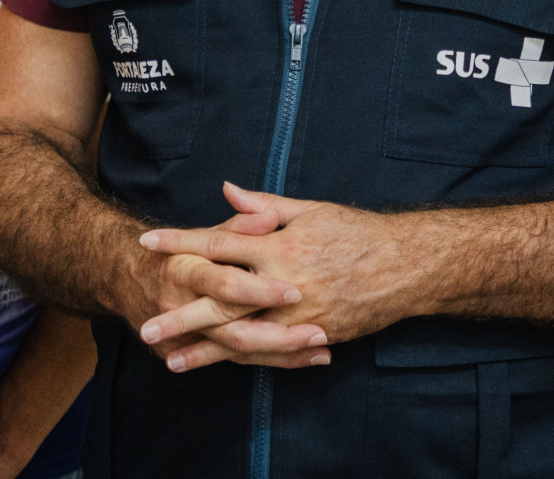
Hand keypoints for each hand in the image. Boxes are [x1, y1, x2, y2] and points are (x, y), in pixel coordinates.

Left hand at [138, 183, 421, 371]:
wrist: (406, 266)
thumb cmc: (356, 231)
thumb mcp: (311, 209)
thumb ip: (263, 204)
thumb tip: (225, 189)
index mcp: (280, 244)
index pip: (219, 242)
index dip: (182, 242)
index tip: (148, 242)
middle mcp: (284, 282)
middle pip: (222, 302)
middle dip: (182, 317)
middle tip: (146, 329)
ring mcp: (299, 315)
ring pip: (243, 337)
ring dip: (206, 351)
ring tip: (172, 360)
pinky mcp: (314, 335)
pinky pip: (272, 353)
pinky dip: (243, 361)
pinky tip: (220, 365)